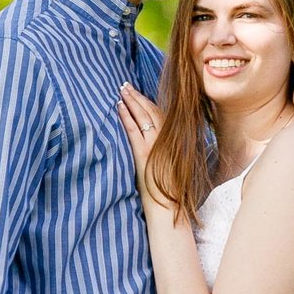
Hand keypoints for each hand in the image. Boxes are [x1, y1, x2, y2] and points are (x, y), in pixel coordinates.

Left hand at [117, 83, 163, 197]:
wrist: (170, 208)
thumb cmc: (170, 194)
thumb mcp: (172, 169)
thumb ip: (165, 154)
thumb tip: (156, 148)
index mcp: (174, 142)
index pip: (160, 115)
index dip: (148, 102)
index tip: (139, 93)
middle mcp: (167, 140)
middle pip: (151, 110)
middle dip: (138, 96)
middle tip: (126, 85)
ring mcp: (155, 145)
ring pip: (142, 115)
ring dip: (131, 100)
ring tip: (121, 90)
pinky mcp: (143, 153)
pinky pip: (133, 129)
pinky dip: (126, 115)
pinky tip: (119, 106)